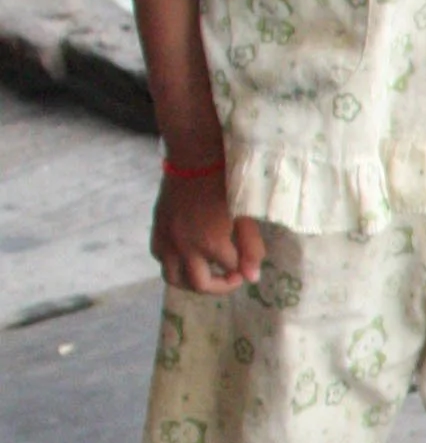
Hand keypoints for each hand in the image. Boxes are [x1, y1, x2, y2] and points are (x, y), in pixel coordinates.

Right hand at [152, 168, 264, 292]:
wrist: (194, 156)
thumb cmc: (226, 182)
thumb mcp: (245, 215)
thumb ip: (250, 248)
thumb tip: (252, 277)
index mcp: (211, 242)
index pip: (230, 269)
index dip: (242, 270)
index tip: (246, 266)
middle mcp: (185, 247)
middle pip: (200, 284)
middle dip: (219, 286)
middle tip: (231, 276)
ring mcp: (167, 239)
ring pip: (173, 278)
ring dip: (192, 282)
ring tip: (207, 273)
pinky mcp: (157, 230)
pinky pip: (161, 259)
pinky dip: (174, 264)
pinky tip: (187, 256)